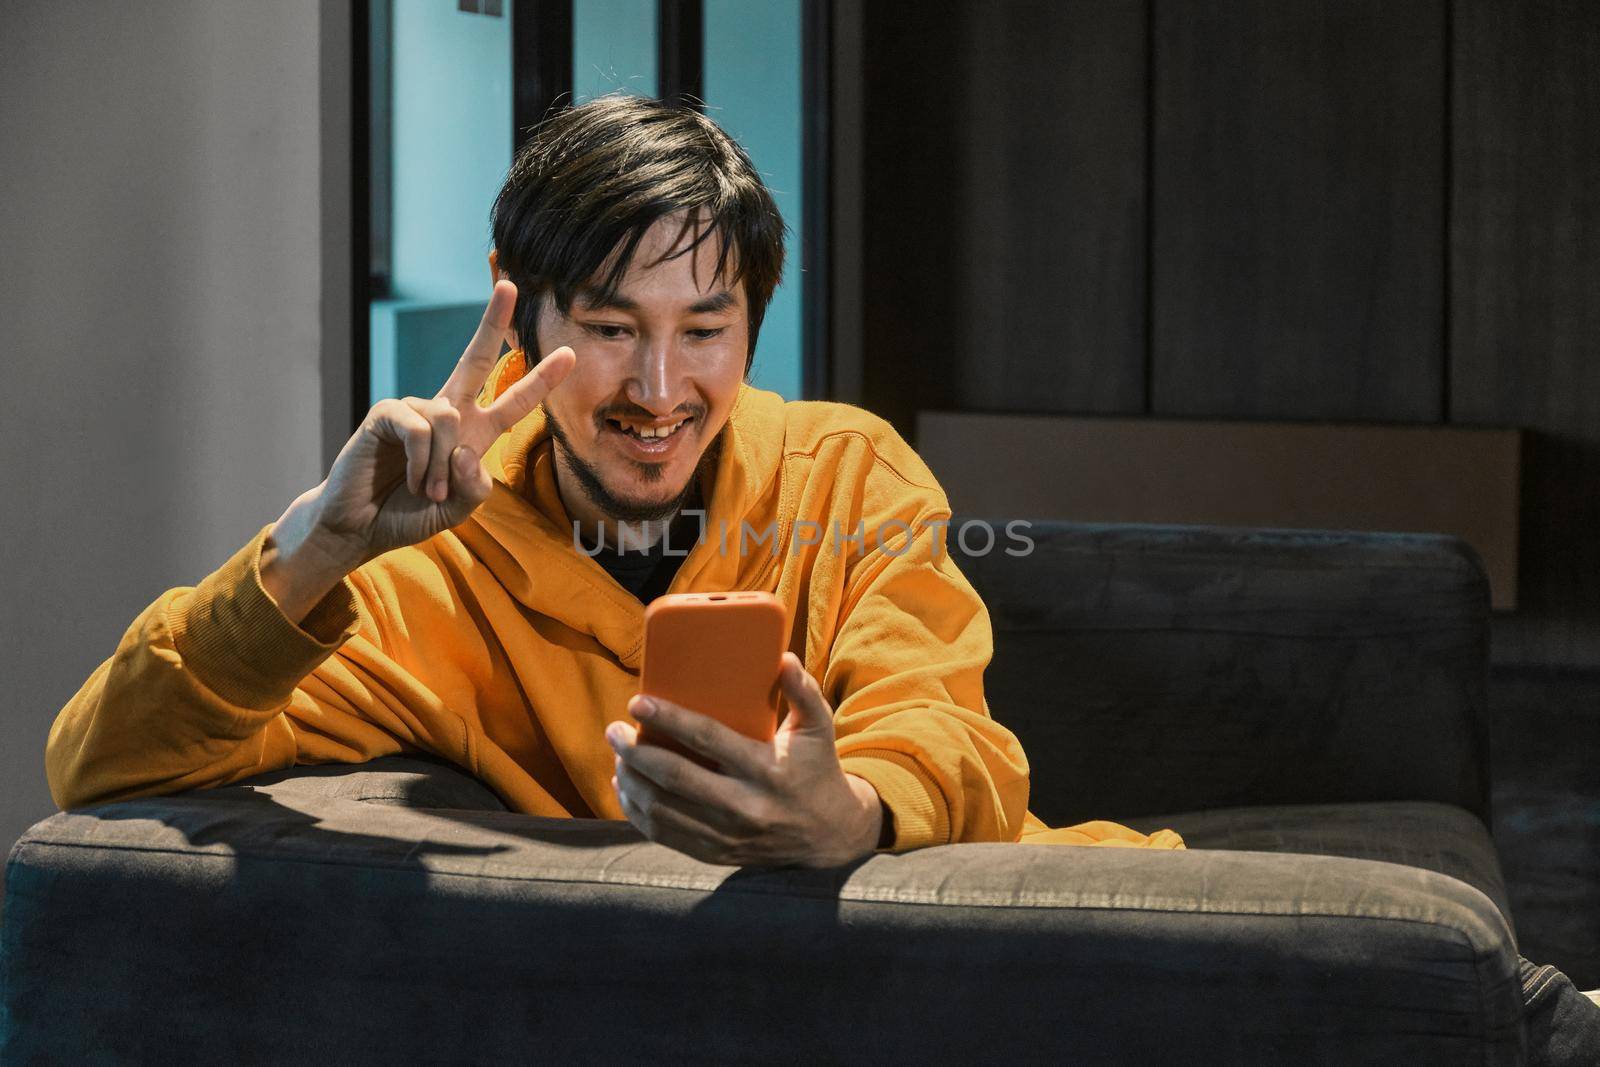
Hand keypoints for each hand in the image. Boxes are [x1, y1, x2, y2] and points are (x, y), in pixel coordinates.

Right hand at [290, 280, 574, 568]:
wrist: (360, 527)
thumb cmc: (410, 514)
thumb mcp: (460, 509)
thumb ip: (476, 488)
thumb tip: (468, 452)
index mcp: (474, 433)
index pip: (514, 401)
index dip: (541, 379)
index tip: (569, 354)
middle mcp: (447, 412)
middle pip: (474, 360)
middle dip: (492, 322)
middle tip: (512, 286)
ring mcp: (416, 409)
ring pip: (449, 421)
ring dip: (442, 468)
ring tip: (428, 490)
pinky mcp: (387, 413)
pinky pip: (420, 428)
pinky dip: (421, 462)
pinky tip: (409, 478)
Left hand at [605, 653, 888, 867]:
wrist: (829, 837)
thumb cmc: (817, 770)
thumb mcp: (819, 728)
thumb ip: (803, 691)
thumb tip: (782, 658)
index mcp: (767, 770)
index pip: (709, 740)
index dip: (669, 720)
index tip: (638, 703)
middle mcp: (745, 806)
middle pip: (675, 778)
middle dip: (635, 752)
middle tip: (614, 730)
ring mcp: (727, 835)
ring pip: (663, 809)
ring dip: (630, 781)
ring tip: (616, 754)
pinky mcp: (715, 854)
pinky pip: (664, 835)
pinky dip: (637, 811)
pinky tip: (625, 787)